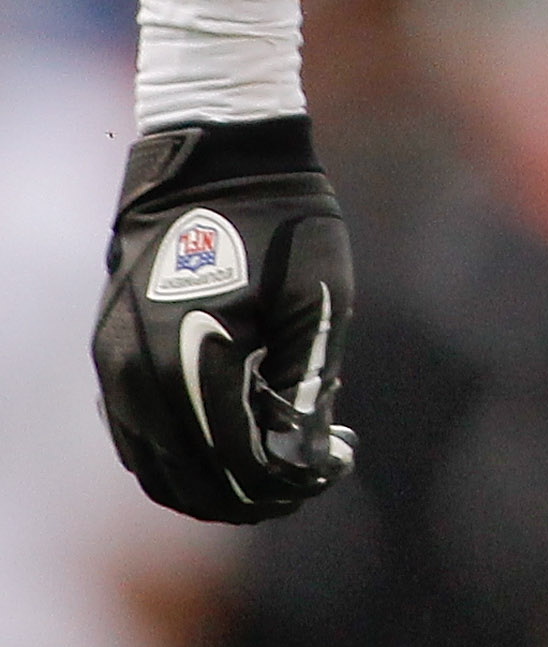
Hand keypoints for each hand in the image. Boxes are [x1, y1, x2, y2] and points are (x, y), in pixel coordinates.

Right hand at [94, 115, 355, 523]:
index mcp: (190, 358)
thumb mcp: (315, 300)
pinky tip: (238, 436)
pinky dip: (184, 456)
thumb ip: (306, 387)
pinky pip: (137, 437)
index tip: (339, 464)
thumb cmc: (280, 218)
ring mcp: (113, 366)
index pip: (237, 463)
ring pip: (158, 470)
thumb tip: (305, 459)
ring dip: (218, 483)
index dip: (293, 481)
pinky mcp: (109, 355)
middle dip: (259, 493)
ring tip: (282, 462)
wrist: (214, 153)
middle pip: (193, 481)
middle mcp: (136, 374)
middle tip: (313, 474)